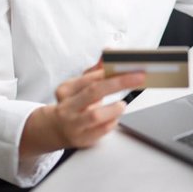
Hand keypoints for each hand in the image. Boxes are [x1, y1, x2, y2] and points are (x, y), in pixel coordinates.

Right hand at [20, 63, 144, 156]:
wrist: (54, 129)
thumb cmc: (73, 103)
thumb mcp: (80, 86)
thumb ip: (96, 70)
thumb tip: (109, 51)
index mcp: (66, 90)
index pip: (89, 78)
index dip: (108, 73)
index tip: (126, 67)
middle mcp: (68, 106)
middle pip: (93, 92)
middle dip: (118, 83)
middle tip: (138, 77)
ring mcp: (74, 124)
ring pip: (95, 115)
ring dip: (114, 108)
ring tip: (122, 105)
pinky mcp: (82, 139)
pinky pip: (101, 131)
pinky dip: (112, 122)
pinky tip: (115, 117)